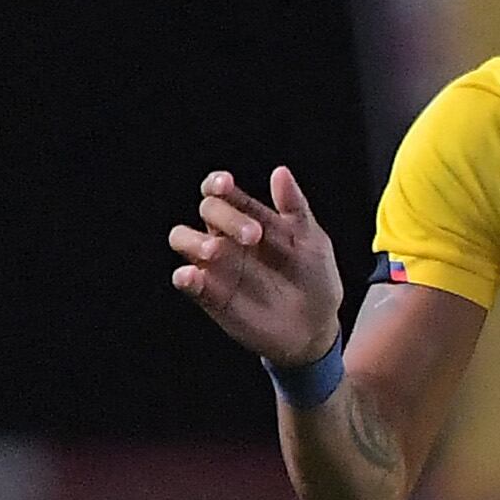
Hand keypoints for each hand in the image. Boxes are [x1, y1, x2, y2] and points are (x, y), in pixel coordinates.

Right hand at [169, 166, 343, 368]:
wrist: (316, 327)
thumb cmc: (314, 279)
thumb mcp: (312, 241)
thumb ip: (295, 207)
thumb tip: (280, 172)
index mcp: (250, 217)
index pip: (223, 192)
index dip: (217, 183)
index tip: (225, 184)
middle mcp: (227, 237)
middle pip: (207, 210)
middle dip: (224, 216)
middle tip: (253, 235)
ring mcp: (216, 266)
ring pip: (182, 238)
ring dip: (193, 240)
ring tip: (216, 251)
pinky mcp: (210, 295)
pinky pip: (186, 281)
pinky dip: (185, 276)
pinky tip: (193, 276)